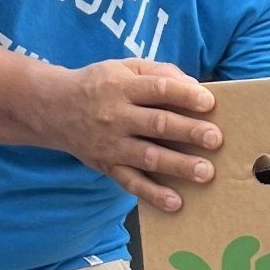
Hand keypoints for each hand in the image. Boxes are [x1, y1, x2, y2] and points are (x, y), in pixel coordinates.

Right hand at [53, 59, 221, 213]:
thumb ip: (159, 73)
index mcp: (122, 87)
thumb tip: (194, 86)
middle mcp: (117, 116)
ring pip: (148, 156)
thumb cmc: (100, 85)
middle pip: (157, 124)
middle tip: (215, 139)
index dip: (184, 95)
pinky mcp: (108, 166)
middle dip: (188, 132)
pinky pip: (131, 183)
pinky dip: (153, 194)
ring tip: (206, 172)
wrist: (54, 109)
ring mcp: (112, 145)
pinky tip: (175, 202)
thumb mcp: (124, 67)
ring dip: (178, 166)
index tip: (209, 103)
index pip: (157, 89)